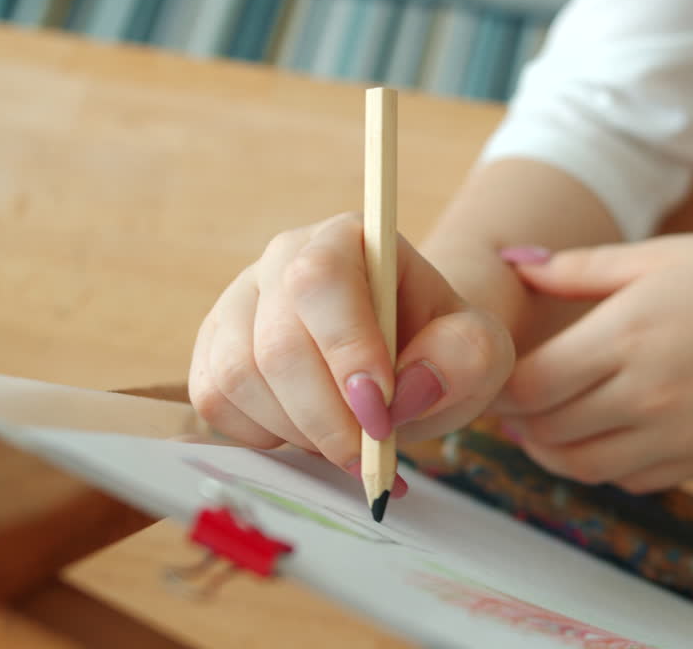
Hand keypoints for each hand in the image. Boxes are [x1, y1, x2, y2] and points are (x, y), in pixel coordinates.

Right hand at [189, 213, 514, 493]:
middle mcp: (283, 258)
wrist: (406, 367)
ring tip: (345, 443)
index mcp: (351, 239)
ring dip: (298, 431)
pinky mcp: (213, 349)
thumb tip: (407, 386)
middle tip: (370, 454)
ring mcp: (238, 302)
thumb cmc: (440, 351)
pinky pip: (214, 401)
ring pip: (239, 376)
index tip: (380, 407)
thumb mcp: (480, 352)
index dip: (345, 348)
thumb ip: (465, 357)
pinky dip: (263, 436)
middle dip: (327, 416)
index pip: (323, 280)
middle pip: (276, 342)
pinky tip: (307, 434)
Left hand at [494, 232, 692, 492]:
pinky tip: (608, 434)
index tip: (489, 377)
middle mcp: (647, 395)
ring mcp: (680, 436)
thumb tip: (516, 266)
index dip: (497, 389)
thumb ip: (580, 268)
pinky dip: (607, 464)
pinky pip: (634, 479)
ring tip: (548, 424)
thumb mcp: (662, 256)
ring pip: (584, 467)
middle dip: (519, 421)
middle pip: (548, 432)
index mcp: (626, 335)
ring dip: (554, 450)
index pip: (529, 386)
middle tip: (512, 402)